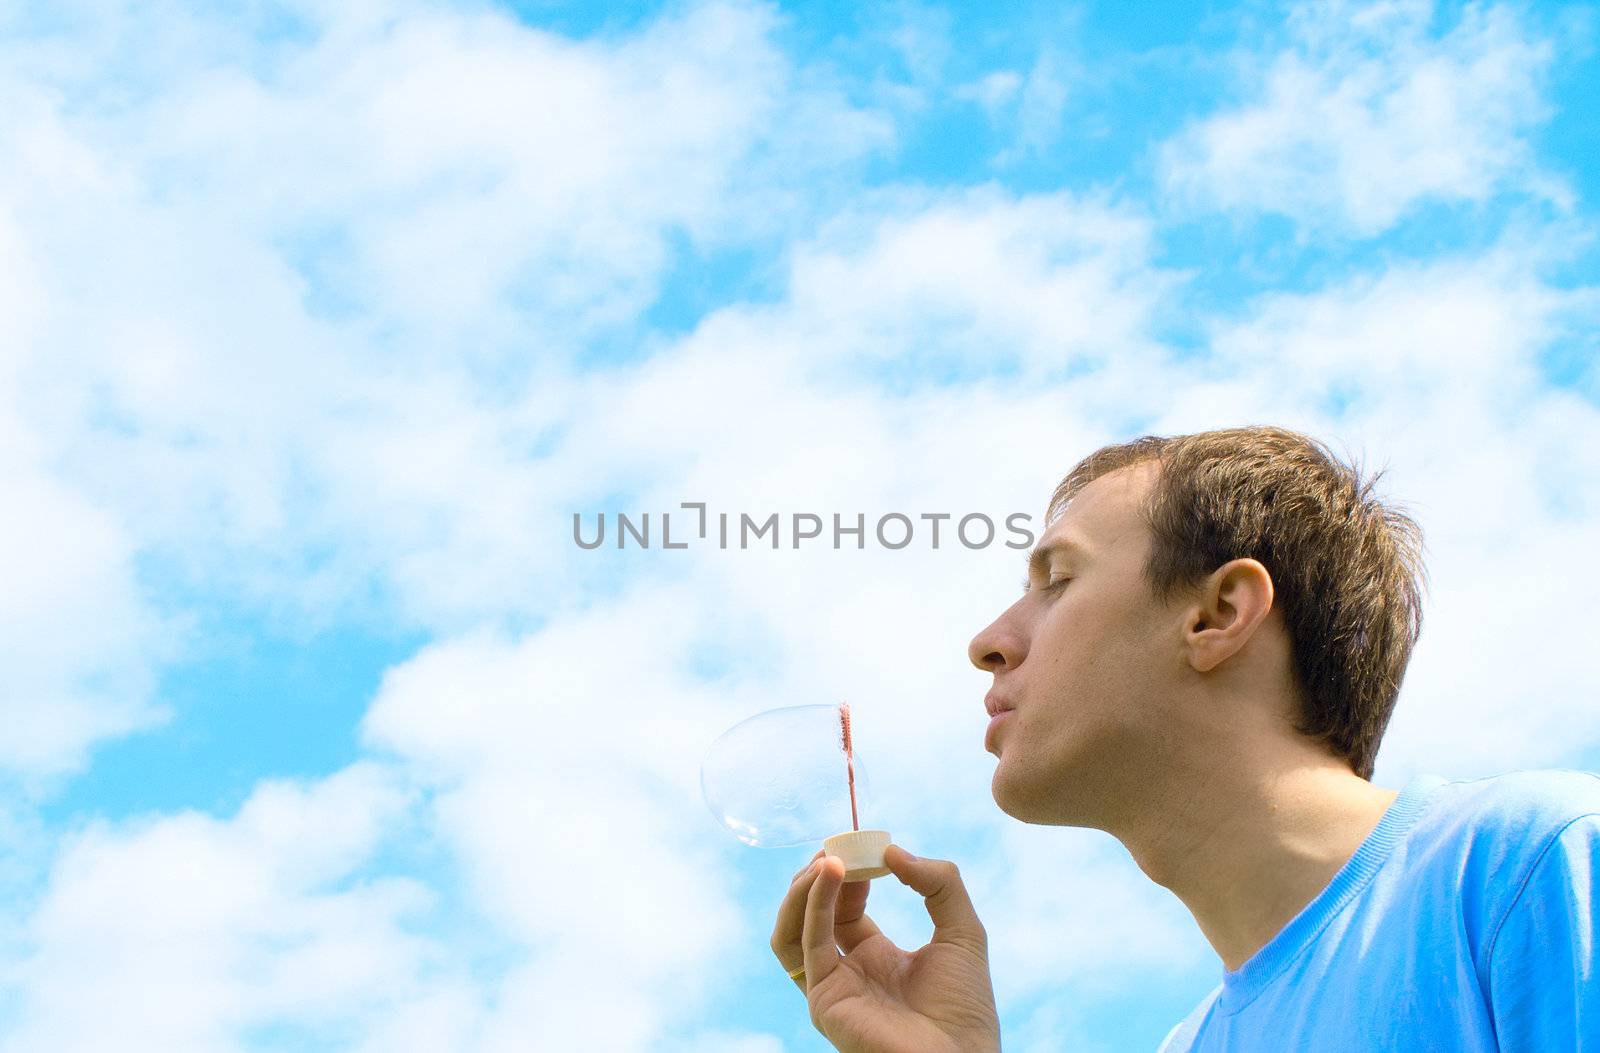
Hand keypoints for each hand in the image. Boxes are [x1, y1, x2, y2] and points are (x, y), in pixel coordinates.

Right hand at [770, 844, 1000, 1052]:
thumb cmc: (966, 1007)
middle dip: (822, 873)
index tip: (865, 843)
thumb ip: (939, 883)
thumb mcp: (963, 930)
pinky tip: (830, 873)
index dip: (850, 871)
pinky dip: (811, 902)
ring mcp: (831, 985)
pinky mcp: (823, 997)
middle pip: (813, 911)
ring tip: (828, 857)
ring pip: (792, 927)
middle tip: (841, 844)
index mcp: (877, 956)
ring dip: (803, 887)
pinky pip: (803, 942)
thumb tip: (893, 852)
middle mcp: (848, 969)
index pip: (846, 904)